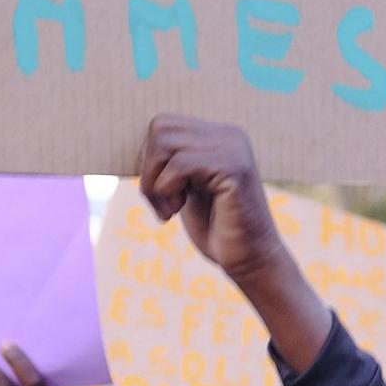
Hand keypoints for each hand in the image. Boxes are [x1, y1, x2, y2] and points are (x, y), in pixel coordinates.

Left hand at [137, 114, 329, 372]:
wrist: (250, 261)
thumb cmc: (215, 229)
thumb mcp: (185, 188)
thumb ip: (169, 163)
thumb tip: (135, 146)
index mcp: (219, 135)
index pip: (163, 124)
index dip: (149, 160)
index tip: (157, 193)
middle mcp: (229, 134)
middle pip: (160, 128)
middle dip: (148, 169)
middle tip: (160, 203)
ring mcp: (233, 148)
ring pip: (166, 144)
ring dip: (155, 182)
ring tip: (169, 209)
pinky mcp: (234, 168)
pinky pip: (180, 165)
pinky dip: (166, 190)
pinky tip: (176, 211)